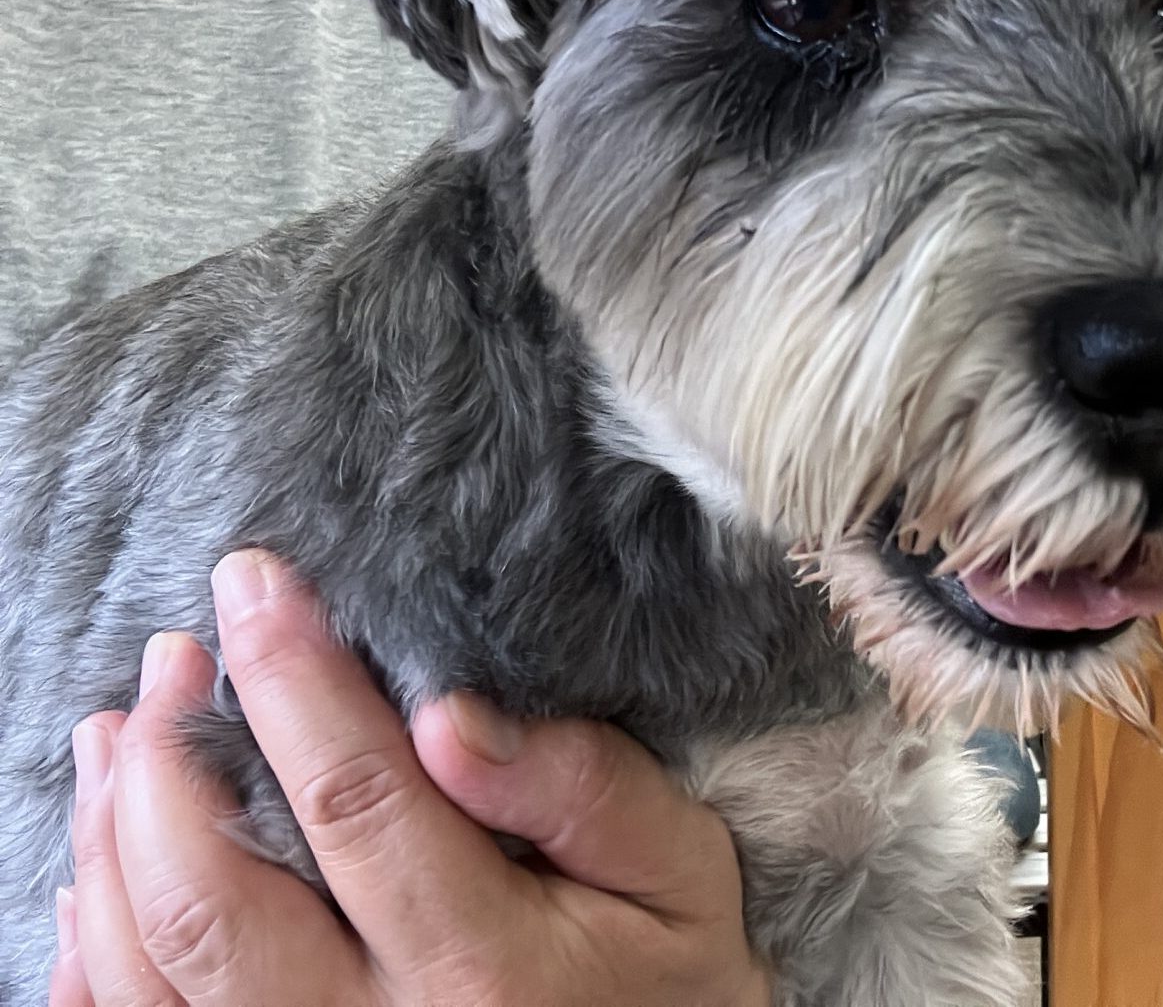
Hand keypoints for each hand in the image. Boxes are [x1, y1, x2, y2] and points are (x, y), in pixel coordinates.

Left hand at [53, 550, 771, 1006]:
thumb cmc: (672, 979)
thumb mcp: (682, 873)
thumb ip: (586, 792)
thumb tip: (450, 716)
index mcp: (485, 965)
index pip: (356, 800)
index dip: (290, 680)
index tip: (257, 581)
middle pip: (212, 898)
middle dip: (170, 756)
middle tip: (177, 650)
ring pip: (154, 970)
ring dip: (113, 838)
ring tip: (120, 730)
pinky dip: (94, 961)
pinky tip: (98, 875)